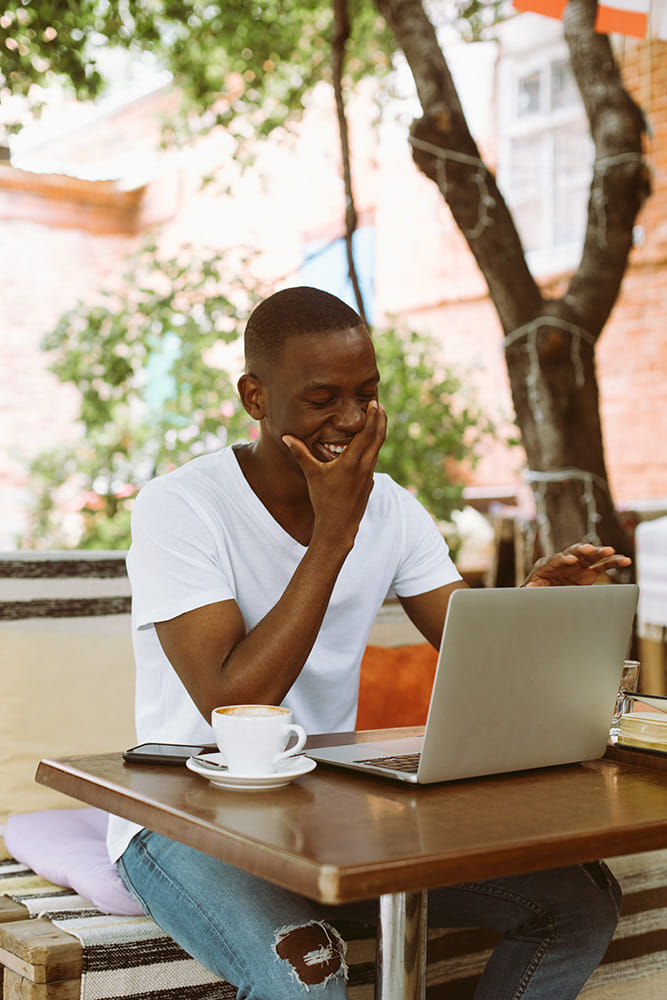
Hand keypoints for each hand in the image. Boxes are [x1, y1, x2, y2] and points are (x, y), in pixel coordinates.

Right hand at [282, 401, 386, 545]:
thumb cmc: (324, 501)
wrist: (338, 527)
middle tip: (379, 405)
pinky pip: (373, 459)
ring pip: (377, 448)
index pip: (367, 433)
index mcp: (352, 462)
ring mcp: (369, 475)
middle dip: (380, 420)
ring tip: (377, 419)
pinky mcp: (369, 483)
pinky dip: (373, 447)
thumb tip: (286, 437)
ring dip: (378, 432)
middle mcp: (365, 467)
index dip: (373, 417)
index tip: (375, 403)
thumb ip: (301, 453)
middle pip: (378, 437)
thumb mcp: (312, 474)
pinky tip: (368, 444)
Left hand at [523, 542, 631, 586]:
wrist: (545, 591)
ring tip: (611, 551)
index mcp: (549, 564)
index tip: (571, 560)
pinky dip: (612, 562)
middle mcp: (565, 561)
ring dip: (600, 552)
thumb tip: (530, 587)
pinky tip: (624, 560)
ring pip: (590, 556)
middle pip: (574, 552)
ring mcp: (578, 565)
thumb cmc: (537, 588)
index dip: (564, 559)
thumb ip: (532, 588)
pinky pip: (602, 565)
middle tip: (589, 549)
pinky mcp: (588, 571)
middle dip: (582, 550)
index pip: (557, 559)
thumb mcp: (532, 589)